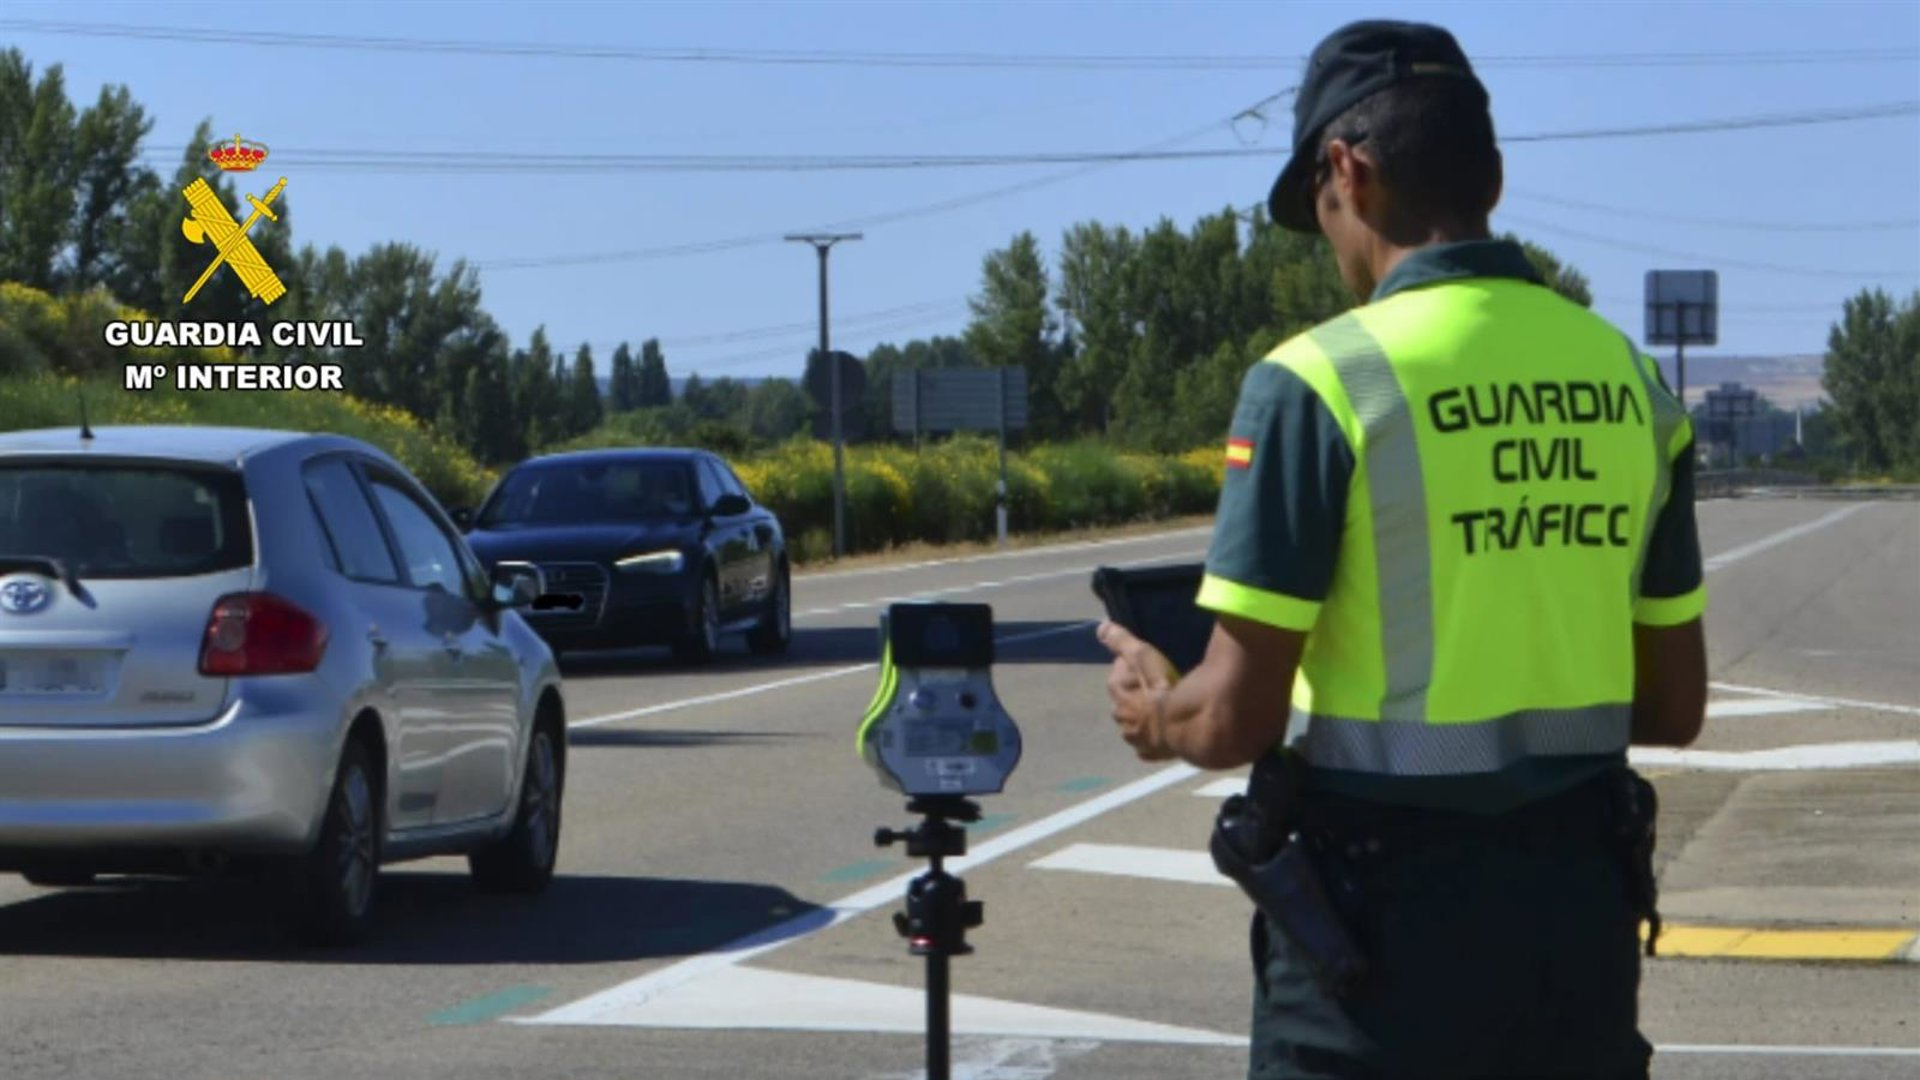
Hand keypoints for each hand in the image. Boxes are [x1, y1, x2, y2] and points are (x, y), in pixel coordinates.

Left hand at [1097, 620, 1177, 761]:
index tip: (1142, 664)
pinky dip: (1150, 741)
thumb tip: (1100, 626)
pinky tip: (1159, 737)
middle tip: (1151, 686)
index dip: (1129, 668)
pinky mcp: (1151, 753)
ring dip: (1140, 717)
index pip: (1117, 676)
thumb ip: (1122, 641)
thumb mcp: (1143, 657)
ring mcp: (1135, 738)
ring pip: (1132, 724)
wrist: (1184, 727)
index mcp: (1118, 694)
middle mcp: (1121, 717)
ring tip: (1158, 710)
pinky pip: (1146, 747)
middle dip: (1132, 694)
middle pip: (1123, 701)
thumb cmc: (1163, 688)